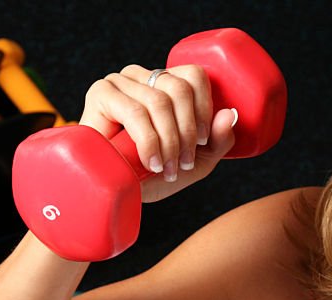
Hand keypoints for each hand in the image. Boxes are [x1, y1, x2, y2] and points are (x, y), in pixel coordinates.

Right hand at [79, 65, 236, 202]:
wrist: (114, 192)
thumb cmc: (151, 175)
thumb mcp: (195, 161)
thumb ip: (218, 141)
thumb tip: (230, 114)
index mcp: (165, 83)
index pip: (194, 75)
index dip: (204, 109)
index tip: (202, 143)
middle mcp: (142, 76)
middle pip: (179, 88)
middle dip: (187, 132)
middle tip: (183, 163)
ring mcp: (120, 82)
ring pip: (159, 101)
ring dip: (169, 141)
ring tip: (166, 169)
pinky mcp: (101, 94)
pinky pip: (135, 111)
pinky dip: (149, 140)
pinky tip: (151, 161)